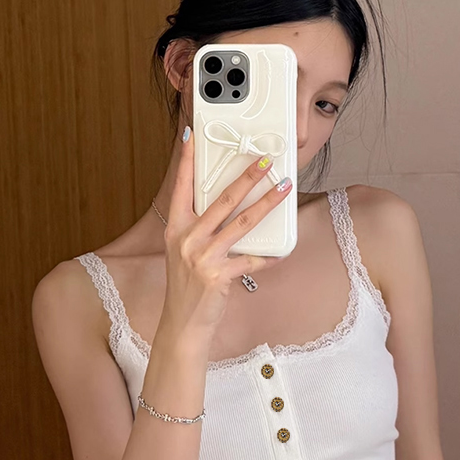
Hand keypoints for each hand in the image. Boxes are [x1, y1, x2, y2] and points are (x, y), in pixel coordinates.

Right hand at [159, 124, 293, 339]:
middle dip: (246, 176)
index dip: (185, 160)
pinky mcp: (218, 275)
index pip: (180, 187)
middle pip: (221, 199)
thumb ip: (200, 229)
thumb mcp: (184, 253)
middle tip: (264, 160)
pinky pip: (251, 259)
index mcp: (176, 229)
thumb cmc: (186, 287)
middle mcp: (187, 239)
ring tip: (283, 188)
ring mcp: (202, 256)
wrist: (182, 323)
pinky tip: (283, 249)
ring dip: (267, 203)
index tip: (191, 136)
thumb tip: (230, 207)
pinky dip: (270, 255)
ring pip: (241, 222)